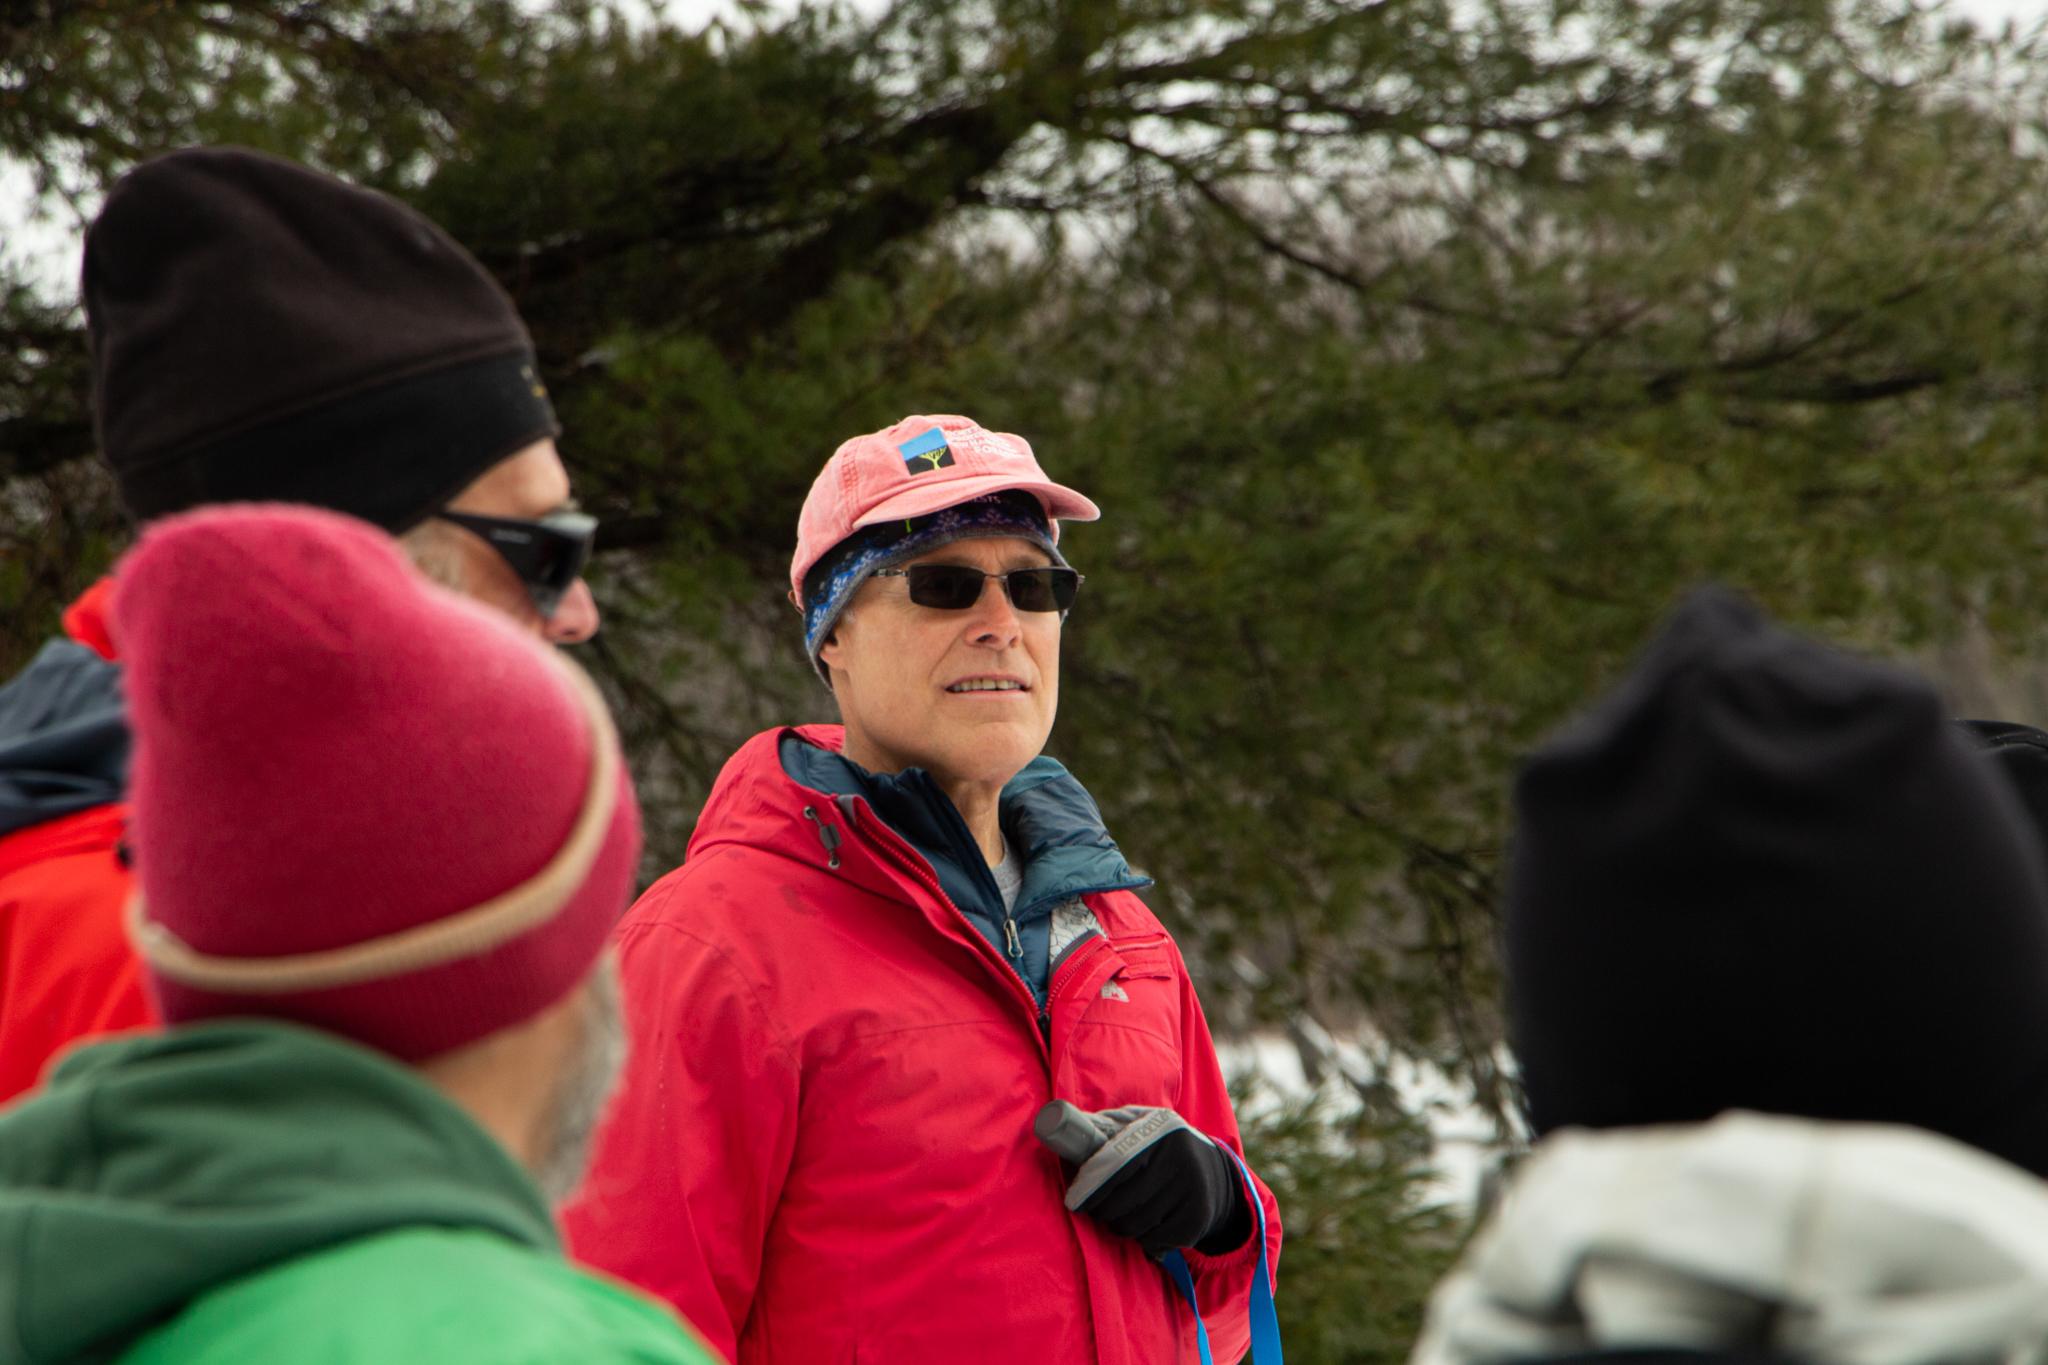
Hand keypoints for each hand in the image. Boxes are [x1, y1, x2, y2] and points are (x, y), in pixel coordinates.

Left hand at [1040, 1104, 1249, 1257]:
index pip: (1117, 1161)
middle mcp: (1181, 1156)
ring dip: (1121, 1227)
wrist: (1213, 1171)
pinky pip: (1155, 1239)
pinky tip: (1146, 1225)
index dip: (1092, 1186)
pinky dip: (1144, 1239)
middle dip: (1104, 1212)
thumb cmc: (1159, 1147)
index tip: (1074, 1202)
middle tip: (1097, 1211)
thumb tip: (1060, 1120)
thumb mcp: (1138, 1125)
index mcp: (1160, 1129)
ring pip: (1138, 1223)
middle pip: (1125, 1200)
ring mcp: (1193, 1188)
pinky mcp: (1198, 1217)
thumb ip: (1105, 1127)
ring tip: (1120, 1218)